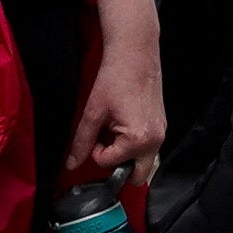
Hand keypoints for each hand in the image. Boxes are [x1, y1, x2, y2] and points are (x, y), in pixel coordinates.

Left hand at [68, 35, 164, 184]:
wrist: (134, 55)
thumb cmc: (115, 79)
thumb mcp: (92, 113)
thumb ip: (81, 142)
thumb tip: (71, 163)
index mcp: (138, 141)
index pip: (109, 164)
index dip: (97, 150)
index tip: (97, 130)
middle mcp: (155, 142)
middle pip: (135, 176)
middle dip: (117, 163)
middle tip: (106, 140)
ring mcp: (161, 135)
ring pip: (141, 162)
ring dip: (126, 153)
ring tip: (115, 128)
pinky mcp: (161, 128)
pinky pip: (147, 149)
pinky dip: (134, 143)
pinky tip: (125, 122)